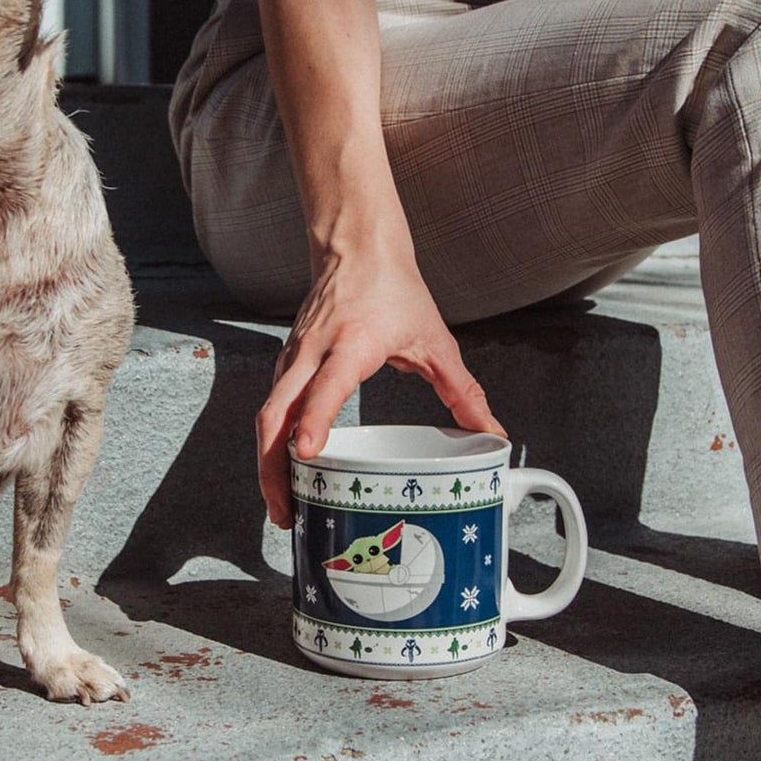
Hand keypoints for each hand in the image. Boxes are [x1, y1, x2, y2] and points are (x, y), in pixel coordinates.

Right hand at [256, 238, 503, 527]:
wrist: (356, 247)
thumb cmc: (393, 289)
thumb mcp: (435, 340)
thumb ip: (463, 390)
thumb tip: (493, 432)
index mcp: (351, 344)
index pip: (325, 387)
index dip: (314, 421)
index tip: (306, 454)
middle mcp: (314, 352)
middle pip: (275, 414)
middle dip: (273, 468)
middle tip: (285, 513)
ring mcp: (293, 358)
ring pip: (267, 415)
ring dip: (267, 463)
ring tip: (282, 508)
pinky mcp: (286, 364)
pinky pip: (271, 408)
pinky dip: (271, 444)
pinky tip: (284, 473)